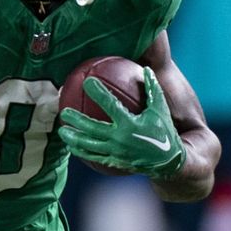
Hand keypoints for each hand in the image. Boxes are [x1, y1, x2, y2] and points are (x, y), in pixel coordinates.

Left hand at [58, 67, 185, 178]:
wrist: (168, 161)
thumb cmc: (164, 131)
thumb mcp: (160, 110)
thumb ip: (152, 90)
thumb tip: (146, 69)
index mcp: (130, 124)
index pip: (110, 105)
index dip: (98, 92)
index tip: (87, 82)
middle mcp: (120, 139)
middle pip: (92, 128)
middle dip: (76, 120)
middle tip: (64, 111)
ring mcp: (115, 152)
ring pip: (88, 145)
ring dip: (73, 138)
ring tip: (62, 131)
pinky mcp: (113, 161)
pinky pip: (93, 156)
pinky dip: (80, 151)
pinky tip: (71, 146)